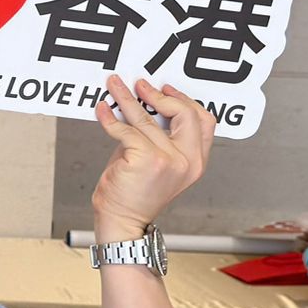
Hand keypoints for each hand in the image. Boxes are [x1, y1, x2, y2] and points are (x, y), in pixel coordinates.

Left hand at [90, 75, 216, 241]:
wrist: (122, 222)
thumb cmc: (134, 194)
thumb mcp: (156, 162)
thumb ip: (158, 135)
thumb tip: (145, 104)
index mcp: (196, 162)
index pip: (204, 121)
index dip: (185, 100)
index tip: (165, 89)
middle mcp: (187, 162)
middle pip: (185, 113)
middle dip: (160, 95)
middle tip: (141, 85)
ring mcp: (168, 161)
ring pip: (147, 118)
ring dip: (126, 98)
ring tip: (114, 87)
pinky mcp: (146, 160)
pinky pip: (125, 130)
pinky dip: (110, 118)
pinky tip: (103, 110)